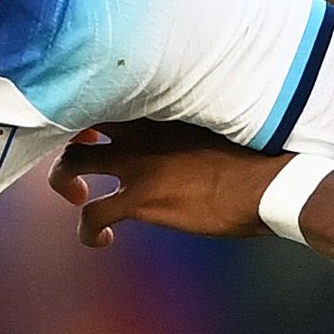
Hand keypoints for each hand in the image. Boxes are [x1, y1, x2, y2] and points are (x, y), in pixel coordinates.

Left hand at [53, 121, 287, 244]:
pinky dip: (88, 232)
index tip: (95, 120)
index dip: (92, 106)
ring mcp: (136, 163)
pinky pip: (91, 216)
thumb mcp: (217, 122)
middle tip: (82, 152)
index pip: (108, 93)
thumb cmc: (256, 155)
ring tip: (78, 196)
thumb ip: (187, 122)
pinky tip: (102, 240)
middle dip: (68, 137)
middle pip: (77, 120)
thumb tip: (181, 133)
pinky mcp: (140, 199)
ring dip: (64, 181)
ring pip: (71, 163)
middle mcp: (140, 130)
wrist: (269, 182)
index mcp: (160, 107)